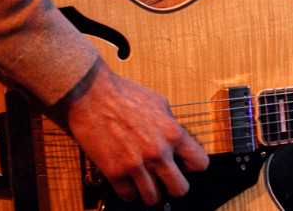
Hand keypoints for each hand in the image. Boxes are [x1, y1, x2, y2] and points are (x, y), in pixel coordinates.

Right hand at [60, 59, 209, 204]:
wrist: (92, 93)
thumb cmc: (124, 93)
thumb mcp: (159, 103)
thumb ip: (171, 125)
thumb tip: (176, 139)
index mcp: (173, 134)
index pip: (200, 164)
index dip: (192, 166)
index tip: (183, 165)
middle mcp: (158, 153)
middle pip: (180, 190)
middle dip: (174, 186)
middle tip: (165, 179)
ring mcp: (136, 165)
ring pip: (153, 199)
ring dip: (150, 192)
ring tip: (145, 182)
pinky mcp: (115, 172)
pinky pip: (128, 196)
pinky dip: (128, 191)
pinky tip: (127, 181)